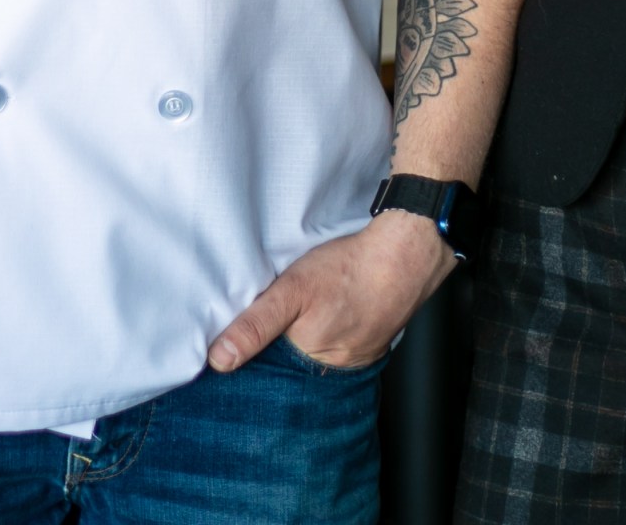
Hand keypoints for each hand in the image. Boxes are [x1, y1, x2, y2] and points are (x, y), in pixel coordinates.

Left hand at [208, 209, 453, 372]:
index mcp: (310, 361)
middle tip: (268, 323)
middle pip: (291, 367)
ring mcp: (355, 359)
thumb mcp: (292, 290)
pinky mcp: (369, 346)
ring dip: (301, 344)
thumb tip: (219, 361)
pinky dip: (325, 337)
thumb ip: (255, 325)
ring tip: (298, 317)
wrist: (405, 254)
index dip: (251, 357)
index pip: (268, 372)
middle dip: (275, 352)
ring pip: (313, 358)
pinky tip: (323, 317)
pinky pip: (337, 349)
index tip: (231, 348)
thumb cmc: (349, 269)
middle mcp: (334, 369)